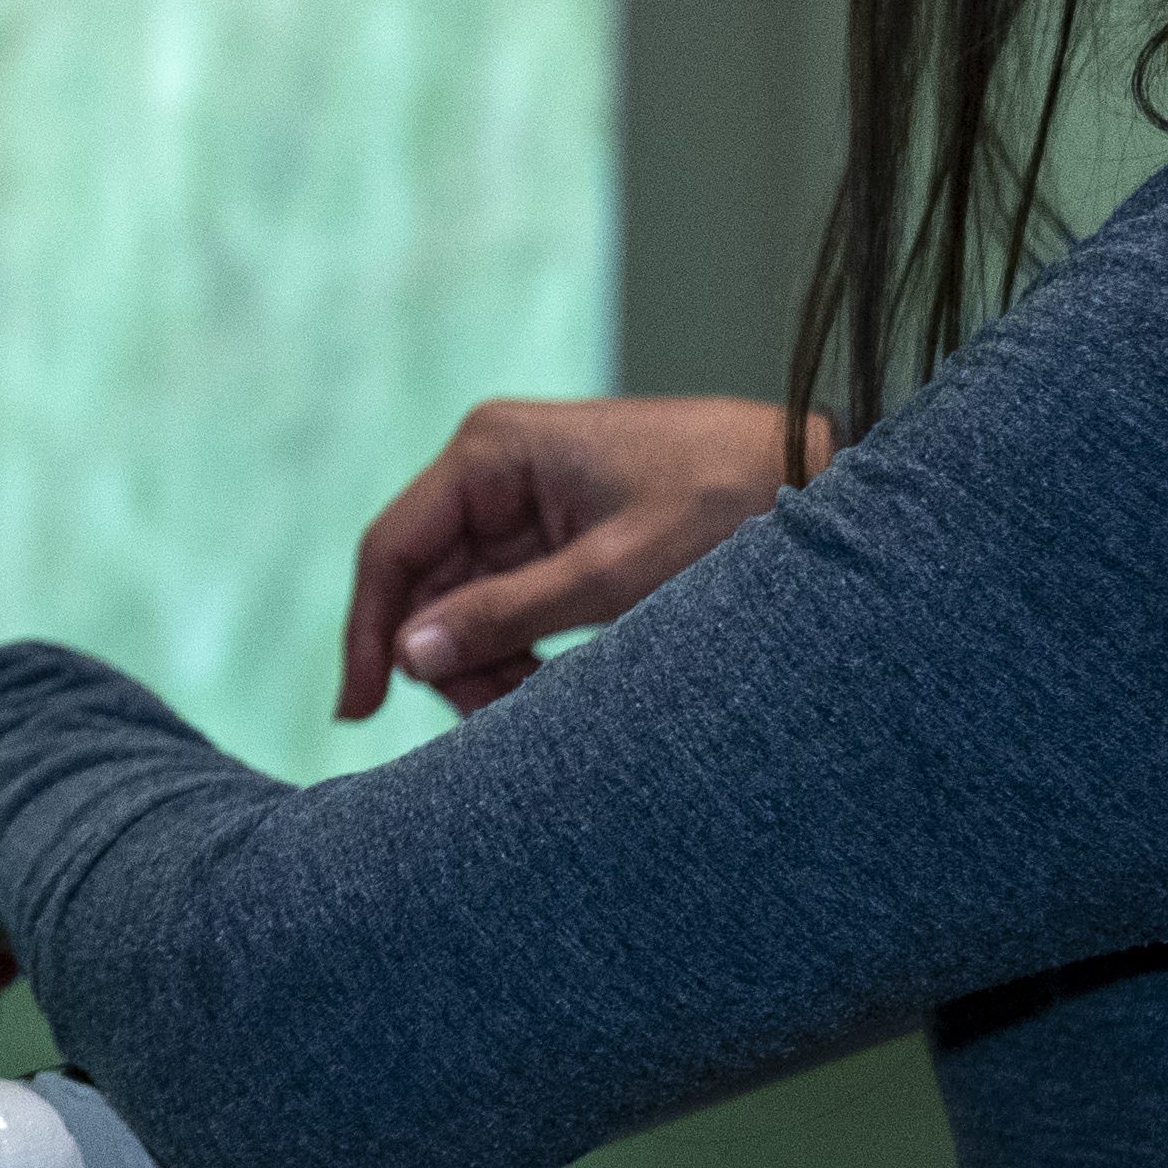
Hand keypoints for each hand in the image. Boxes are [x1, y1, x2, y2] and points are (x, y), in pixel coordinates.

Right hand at [335, 394, 820, 718]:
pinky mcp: (556, 533)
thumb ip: (505, 616)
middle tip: (491, 718)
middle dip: (446, 657)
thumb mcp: (611, 574)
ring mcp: (523, 500)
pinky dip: (516, 649)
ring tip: (534, 702)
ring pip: (462, 602)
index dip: (369, 632)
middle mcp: (493, 467)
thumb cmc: (722, 505)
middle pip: (424, 583)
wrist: (809, 478)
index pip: (392, 546)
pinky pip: (505, 602)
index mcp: (490, 449)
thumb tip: (409, 656)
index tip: (358, 712)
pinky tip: (547, 683)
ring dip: (484, 660)